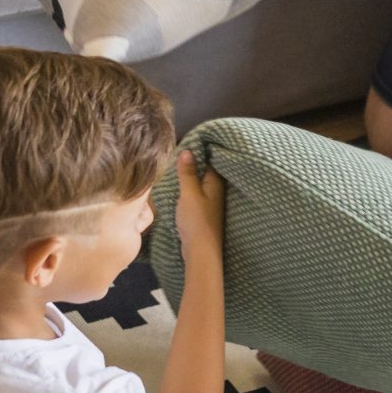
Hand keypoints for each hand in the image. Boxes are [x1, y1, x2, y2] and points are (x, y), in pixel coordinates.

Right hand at [171, 150, 226, 265]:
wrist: (201, 251)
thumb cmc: (196, 220)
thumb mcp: (189, 193)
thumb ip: (188, 173)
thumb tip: (188, 150)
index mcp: (216, 184)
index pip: (210, 161)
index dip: (200, 151)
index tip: (188, 141)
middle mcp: (216, 192)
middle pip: (206, 173)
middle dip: (194, 164)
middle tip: (177, 153)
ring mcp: (211, 204)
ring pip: (200, 185)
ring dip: (190, 178)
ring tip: (175, 168)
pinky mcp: (204, 214)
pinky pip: (197, 196)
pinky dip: (189, 191)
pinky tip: (179, 190)